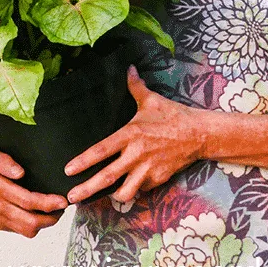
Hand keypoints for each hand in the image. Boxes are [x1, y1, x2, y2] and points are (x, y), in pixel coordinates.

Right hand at [0, 145, 68, 237]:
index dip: (48, 203)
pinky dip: (34, 225)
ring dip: (45, 224)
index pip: (27, 201)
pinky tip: (41, 213)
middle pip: (30, 221)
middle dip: (51, 218)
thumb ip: (5, 161)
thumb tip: (19, 172)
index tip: (62, 201)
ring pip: (27, 230)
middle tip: (63, 207)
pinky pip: (21, 230)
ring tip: (55, 211)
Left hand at [64, 66, 206, 203]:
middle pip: (107, 177)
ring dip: (111, 196)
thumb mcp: (151, 99)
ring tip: (100, 197)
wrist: (199, 134)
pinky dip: (134, 190)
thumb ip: (136, 87)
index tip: (68, 170)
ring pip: (124, 191)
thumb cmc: (173, 115)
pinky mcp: (158, 179)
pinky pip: (141, 190)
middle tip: (71, 197)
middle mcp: (136, 154)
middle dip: (87, 189)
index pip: (101, 150)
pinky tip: (128, 188)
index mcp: (130, 134)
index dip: (83, 161)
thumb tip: (129, 68)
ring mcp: (148, 170)